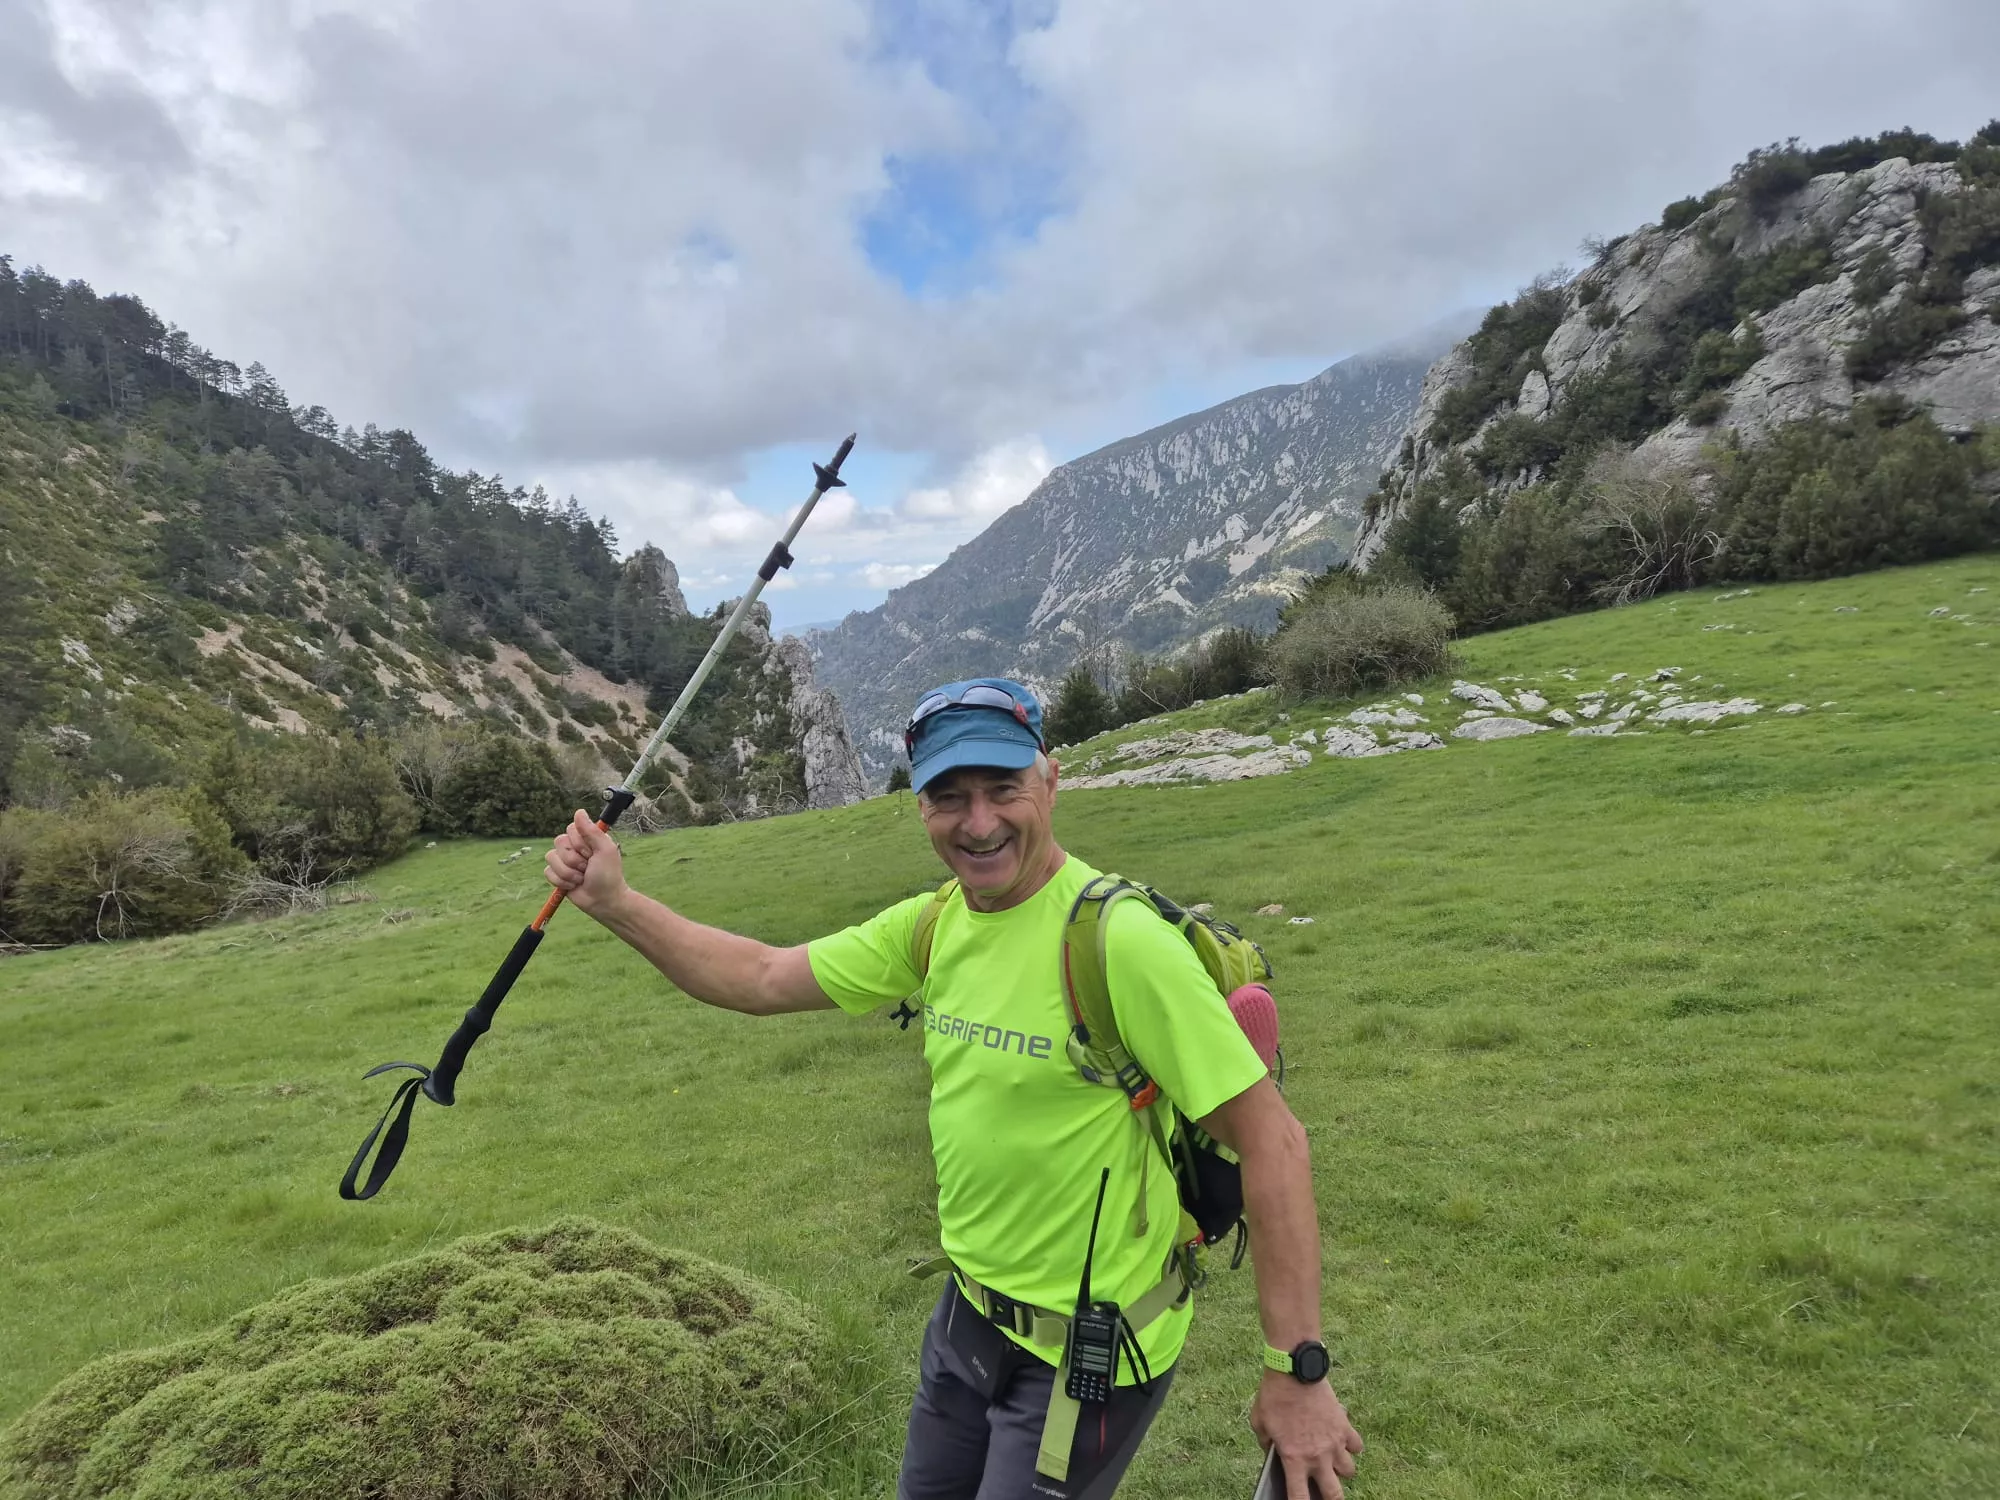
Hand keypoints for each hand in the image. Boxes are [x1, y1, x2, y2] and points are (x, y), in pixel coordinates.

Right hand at [545, 810, 627, 918]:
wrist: (603, 900)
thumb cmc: (608, 875)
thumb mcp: (605, 850)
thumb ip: (592, 831)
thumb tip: (579, 811)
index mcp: (587, 838)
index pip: (570, 829)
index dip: (579, 843)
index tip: (592, 854)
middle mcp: (574, 847)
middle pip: (559, 842)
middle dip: (574, 860)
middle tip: (587, 867)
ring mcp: (564, 861)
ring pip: (551, 858)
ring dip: (568, 873)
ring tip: (581, 878)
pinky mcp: (557, 875)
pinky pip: (548, 872)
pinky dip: (561, 881)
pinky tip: (573, 885)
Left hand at [1251, 1371, 1362, 1499]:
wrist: (1295, 1370)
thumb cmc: (1273, 1396)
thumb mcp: (1259, 1424)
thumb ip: (1266, 1444)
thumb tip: (1271, 1452)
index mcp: (1294, 1459)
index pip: (1299, 1497)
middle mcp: (1318, 1456)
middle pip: (1334, 1494)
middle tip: (1325, 1494)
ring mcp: (1335, 1442)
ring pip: (1349, 1471)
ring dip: (1341, 1470)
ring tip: (1332, 1462)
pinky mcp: (1345, 1426)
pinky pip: (1356, 1446)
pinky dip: (1352, 1447)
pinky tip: (1342, 1441)